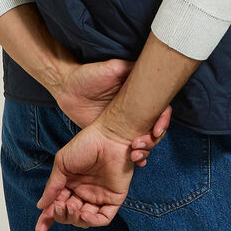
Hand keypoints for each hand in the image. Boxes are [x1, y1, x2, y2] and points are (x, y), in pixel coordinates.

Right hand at [35, 117, 136, 230]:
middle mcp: (84, 191)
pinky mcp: (114, 198)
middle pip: (70, 214)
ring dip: (75, 219)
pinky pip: (104, 218)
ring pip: (84, 220)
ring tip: (71, 207)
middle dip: (61, 215)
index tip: (39, 229)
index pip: (58, 205)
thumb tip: (41, 205)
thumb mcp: (62, 163)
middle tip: (59, 206)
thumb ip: (52, 186)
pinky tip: (85, 214)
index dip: (48, 218)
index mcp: (71, 183)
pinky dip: (93, 221)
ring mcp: (99, 196)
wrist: (109, 136)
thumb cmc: (86, 144)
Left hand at [53, 58, 170, 165]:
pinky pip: (129, 146)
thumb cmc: (88, 75)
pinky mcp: (113, 133)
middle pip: (155, 125)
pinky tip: (134, 162)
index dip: (163, 118)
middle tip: (138, 144)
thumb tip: (148, 73)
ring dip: (146, 149)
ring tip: (135, 155)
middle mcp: (135, 109)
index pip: (159, 107)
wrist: (67, 88)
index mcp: (138, 94)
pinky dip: (136, 155)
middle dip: (154, 138)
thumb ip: (128, 69)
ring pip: (145, 138)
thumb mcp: (111, 68)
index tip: (156, 129)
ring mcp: (125, 123)